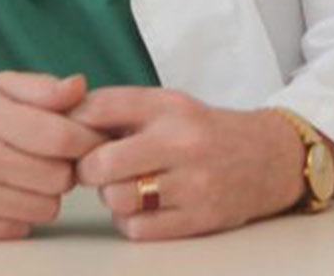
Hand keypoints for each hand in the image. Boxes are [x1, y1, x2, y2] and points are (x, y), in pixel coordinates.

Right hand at [0, 71, 106, 240]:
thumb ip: (42, 88)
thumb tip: (80, 87)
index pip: (61, 137)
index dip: (88, 140)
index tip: (93, 139)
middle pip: (59, 177)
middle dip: (65, 167)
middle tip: (49, 157)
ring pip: (45, 207)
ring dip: (45, 194)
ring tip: (24, 174)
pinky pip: (20, 228)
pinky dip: (20, 214)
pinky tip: (3, 194)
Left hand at [71, 87, 304, 239]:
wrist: (269, 158)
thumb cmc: (205, 131)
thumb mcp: (168, 104)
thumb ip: (120, 109)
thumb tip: (65, 120)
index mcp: (168, 106)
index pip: (100, 108)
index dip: (73, 124)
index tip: (71, 135)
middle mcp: (181, 142)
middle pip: (101, 162)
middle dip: (87, 169)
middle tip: (94, 169)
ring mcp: (192, 184)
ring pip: (117, 199)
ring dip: (110, 197)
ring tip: (123, 187)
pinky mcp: (200, 219)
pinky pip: (138, 229)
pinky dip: (130, 221)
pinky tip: (142, 208)